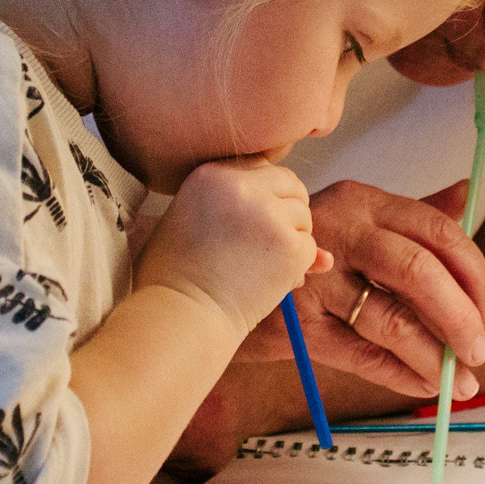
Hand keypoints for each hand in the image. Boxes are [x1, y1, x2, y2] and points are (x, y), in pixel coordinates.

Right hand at [136, 159, 328, 339]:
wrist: (179, 316)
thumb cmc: (175, 278)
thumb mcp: (191, 222)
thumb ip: (240, 211)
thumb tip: (294, 218)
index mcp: (211, 174)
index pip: (260, 167)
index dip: (266, 194)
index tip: (255, 220)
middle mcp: (241, 185)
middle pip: (289, 183)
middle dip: (288, 210)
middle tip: (268, 243)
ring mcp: (268, 214)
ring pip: (304, 215)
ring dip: (292, 239)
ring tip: (262, 265)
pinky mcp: (288, 245)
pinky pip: (309, 248)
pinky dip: (298, 266)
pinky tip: (270, 281)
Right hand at [235, 179, 484, 399]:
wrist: (224, 281)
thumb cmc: (306, 251)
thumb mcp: (354, 218)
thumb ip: (410, 213)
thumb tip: (466, 191)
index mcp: (362, 199)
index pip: (437, 229)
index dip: (475, 274)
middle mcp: (339, 229)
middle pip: (419, 272)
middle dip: (461, 318)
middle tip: (480, 352)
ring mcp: (314, 277)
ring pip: (392, 320)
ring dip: (434, 358)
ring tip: (460, 381)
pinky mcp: (297, 322)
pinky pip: (362, 355)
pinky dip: (399, 374)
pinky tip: (421, 385)